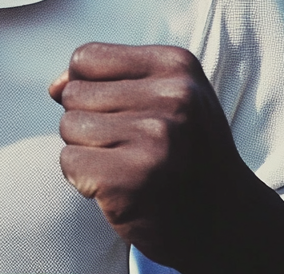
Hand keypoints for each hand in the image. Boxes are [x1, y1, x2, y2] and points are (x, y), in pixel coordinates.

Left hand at [49, 43, 255, 270]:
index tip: (123, 112)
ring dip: (87, 149)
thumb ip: (106, 78)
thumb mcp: (166, 96)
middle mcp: (173, 99)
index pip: (84, 58)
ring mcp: (155, 140)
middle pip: (74, 93)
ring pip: (68, 125)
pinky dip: (84, 178)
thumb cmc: (185, 151)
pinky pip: (69, 161)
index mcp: (178, 66)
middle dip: (90, 121)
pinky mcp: (132, 180)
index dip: (88, 86)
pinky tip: (121, 188)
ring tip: (129, 165)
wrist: (230, 225)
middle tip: (133, 147)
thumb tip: (54, 87)